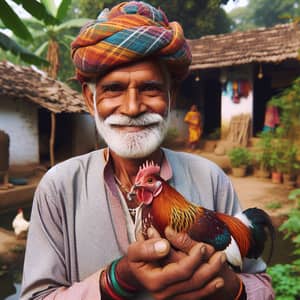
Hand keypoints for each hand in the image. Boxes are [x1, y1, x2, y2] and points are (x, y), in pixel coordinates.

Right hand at [116, 226, 235, 299]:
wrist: (136, 272)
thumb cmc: (137, 258)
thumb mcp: (135, 249)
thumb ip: (148, 247)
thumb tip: (165, 246)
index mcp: (154, 281)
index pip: (181, 271)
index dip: (194, 259)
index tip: (203, 247)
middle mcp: (164, 293)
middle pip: (193, 282)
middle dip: (209, 267)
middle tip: (220, 254)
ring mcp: (172, 298)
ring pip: (197, 290)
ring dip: (212, 277)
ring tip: (221, 262)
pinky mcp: (177, 298)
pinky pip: (196, 296)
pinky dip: (208, 288)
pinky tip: (217, 280)